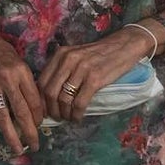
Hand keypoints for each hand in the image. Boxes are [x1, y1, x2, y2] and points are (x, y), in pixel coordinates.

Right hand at [0, 20, 43, 154]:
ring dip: (11, 135)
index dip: (39, 116)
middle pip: (22, 111)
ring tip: (18, 149)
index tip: (40, 126)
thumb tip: (36, 108)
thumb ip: (27, 83)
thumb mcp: (21, 63)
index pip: (34, 100)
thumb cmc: (3, 52)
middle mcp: (8, 80)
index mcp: (22, 73)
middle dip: (30, 132)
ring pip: (4, 116)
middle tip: (36, 146)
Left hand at [37, 28, 151, 122]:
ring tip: (69, 118)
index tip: (45, 110)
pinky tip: (78, 117)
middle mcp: (68, 60)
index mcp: (60, 54)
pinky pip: (79, 103)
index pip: (41, 81)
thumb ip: (62, 69)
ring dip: (64, 114)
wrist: (124, 46)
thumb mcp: (76, 55)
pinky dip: (76, 114)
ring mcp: (81, 69)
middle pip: (49, 92)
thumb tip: (49, 96)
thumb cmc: (100, 54)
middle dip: (51, 110)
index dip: (40, 100)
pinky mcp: (95, 79)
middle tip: (57, 117)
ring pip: (63, 99)